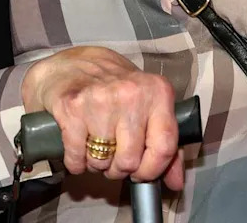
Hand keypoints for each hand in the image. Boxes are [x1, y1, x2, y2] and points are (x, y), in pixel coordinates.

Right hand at [20, 46, 184, 189]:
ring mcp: (100, 99)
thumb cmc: (113, 86)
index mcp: (157, 92)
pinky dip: (76, 162)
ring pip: (102, 161)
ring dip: (97, 163)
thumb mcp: (147, 104)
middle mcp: (131, 93)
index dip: (152, 170)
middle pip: (130, 160)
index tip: (142, 172)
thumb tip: (176, 182)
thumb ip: (165, 143)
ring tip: (95, 146)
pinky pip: (76, 156)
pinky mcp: (72, 107)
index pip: (164, 147)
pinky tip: (78, 150)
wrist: (71, 64)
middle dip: (119, 168)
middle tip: (113, 155)